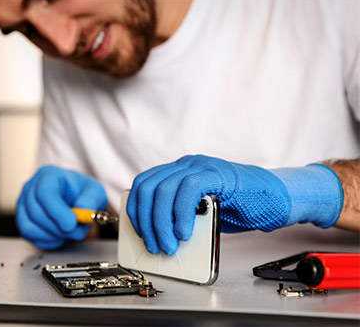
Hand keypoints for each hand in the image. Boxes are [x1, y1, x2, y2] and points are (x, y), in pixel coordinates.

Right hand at [16, 165, 107, 249]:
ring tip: (69, 231)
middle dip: (58, 227)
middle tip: (76, 230)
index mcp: (48, 175)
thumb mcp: (95, 191)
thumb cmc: (82, 192)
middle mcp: (31, 188)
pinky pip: (29, 236)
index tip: (71, 224)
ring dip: (53, 235)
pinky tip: (60, 234)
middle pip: (36, 212)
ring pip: (29, 227)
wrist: (76, 199)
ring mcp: (23, 204)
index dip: (57, 211)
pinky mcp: (22, 220)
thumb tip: (82, 209)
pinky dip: (47, 240)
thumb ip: (91, 199)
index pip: (45, 193)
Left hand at [127, 155, 342, 254]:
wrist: (275, 199)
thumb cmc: (238, 208)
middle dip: (147, 221)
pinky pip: (188, 188)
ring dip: (161, 222)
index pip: (143, 184)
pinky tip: (185, 232)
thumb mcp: (200, 213)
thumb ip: (180, 216)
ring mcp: (202, 166)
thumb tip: (157, 235)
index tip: (141, 233)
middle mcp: (187, 165)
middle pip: (149, 187)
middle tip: (156, 246)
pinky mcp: (218, 173)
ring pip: (164, 188)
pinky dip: (181, 213)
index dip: (136, 210)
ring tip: (169, 245)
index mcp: (179, 172)